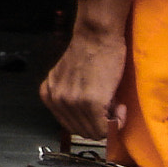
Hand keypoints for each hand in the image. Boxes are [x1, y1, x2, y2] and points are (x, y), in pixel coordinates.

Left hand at [39, 0, 131, 140]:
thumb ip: (71, 99)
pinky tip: (119, 104)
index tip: (100, 108)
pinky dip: (117, 121)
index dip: (89, 120)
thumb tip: (89, 122)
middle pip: (82, 131)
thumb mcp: (68, 79)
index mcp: (48, 95)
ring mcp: (72, 102)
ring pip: (94, 132)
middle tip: (110, 104)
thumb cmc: (89, 51)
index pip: (70, 126)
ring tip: (114, 101)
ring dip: (109, 121)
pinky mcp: (90, 102)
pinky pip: (105, 129)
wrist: (97, 34)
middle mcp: (56, 100)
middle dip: (99, 122)